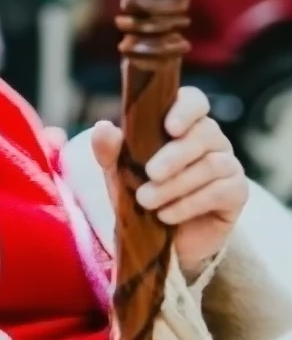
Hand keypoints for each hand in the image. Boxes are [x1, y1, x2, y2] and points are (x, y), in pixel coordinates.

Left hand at [92, 87, 248, 278]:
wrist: (160, 238)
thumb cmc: (141, 191)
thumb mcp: (118, 172)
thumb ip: (109, 150)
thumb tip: (103, 127)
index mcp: (182, 123)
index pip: (194, 100)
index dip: (186, 108)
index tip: (169, 127)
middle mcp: (210, 138)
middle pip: (205, 133)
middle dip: (175, 155)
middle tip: (150, 173)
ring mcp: (227, 164)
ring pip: (212, 164)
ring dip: (176, 184)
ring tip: (146, 201)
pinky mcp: (237, 192)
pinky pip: (221, 191)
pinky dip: (190, 203)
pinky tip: (166, 215)